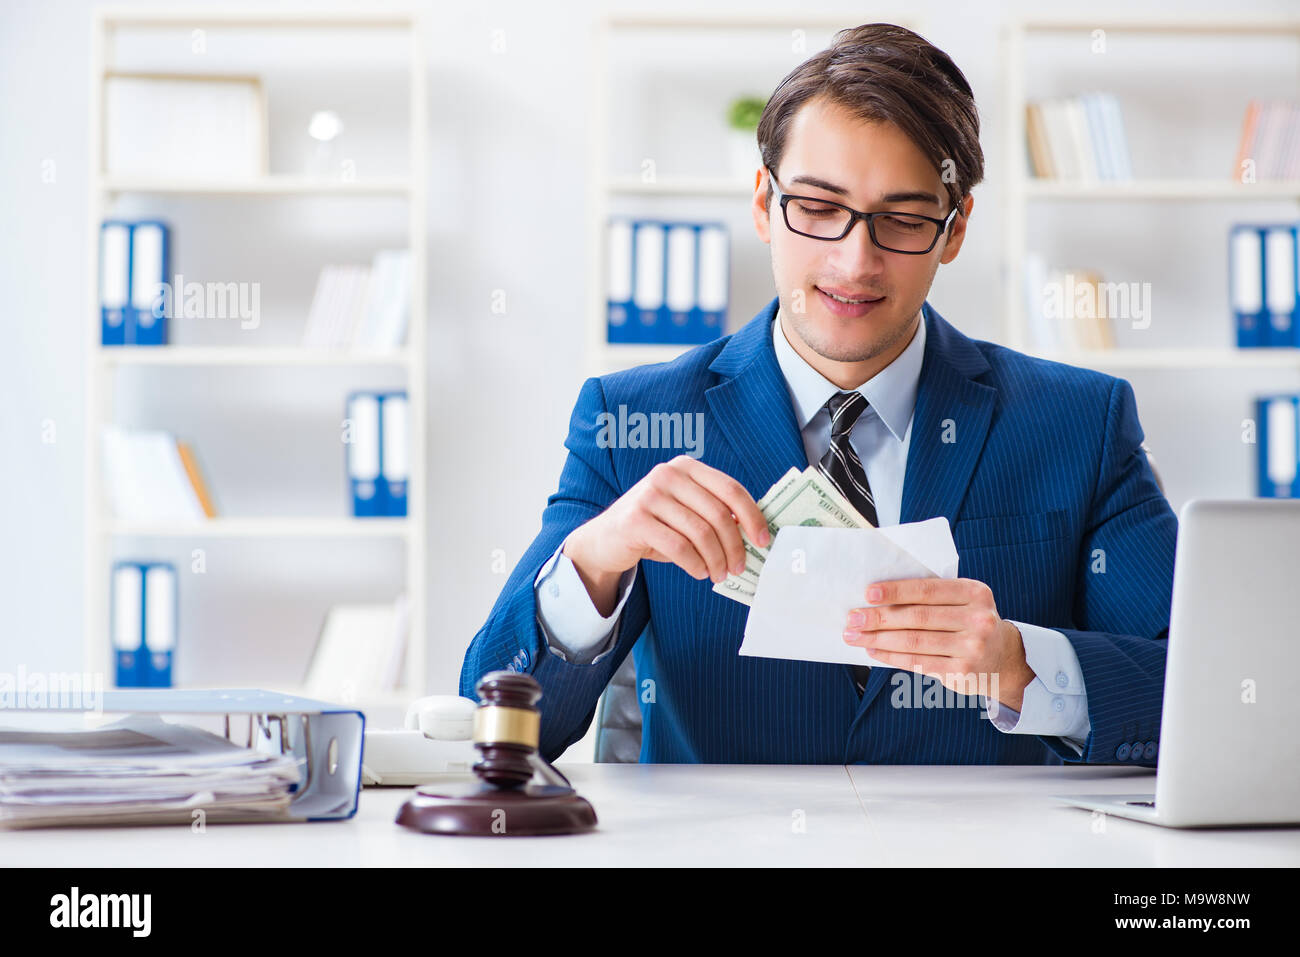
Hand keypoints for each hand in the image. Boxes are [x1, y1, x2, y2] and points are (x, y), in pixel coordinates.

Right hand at [564, 456, 769, 614]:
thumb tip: (754, 533)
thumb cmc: (655, 528)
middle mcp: (668, 474)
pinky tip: (699, 572)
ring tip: (719, 574)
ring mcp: (650, 495)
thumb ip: (714, 513)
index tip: (763, 541)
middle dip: (735, 546)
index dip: (752, 516)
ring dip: (716, 560)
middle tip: (739, 567)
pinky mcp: (636, 519)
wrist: (606, 540)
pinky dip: (695, 565)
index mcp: (686, 467)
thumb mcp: (685, 513)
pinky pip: (679, 547)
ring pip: (700, 532)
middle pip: (718, 513)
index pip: (730, 489)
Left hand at [841, 578, 1035, 710]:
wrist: (1004, 659)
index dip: (896, 591)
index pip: (928, 590)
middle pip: (917, 617)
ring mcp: (971, 648)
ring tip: (855, 635)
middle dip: (879, 617)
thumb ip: (932, 597)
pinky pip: (917, 662)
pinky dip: (891, 656)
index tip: (868, 593)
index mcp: (975, 593)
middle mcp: (977, 620)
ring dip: (878, 638)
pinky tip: (873, 650)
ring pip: (914, 641)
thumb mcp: (964, 602)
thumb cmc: (970, 623)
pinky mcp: (961, 672)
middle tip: (853, 618)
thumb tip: (878, 599)